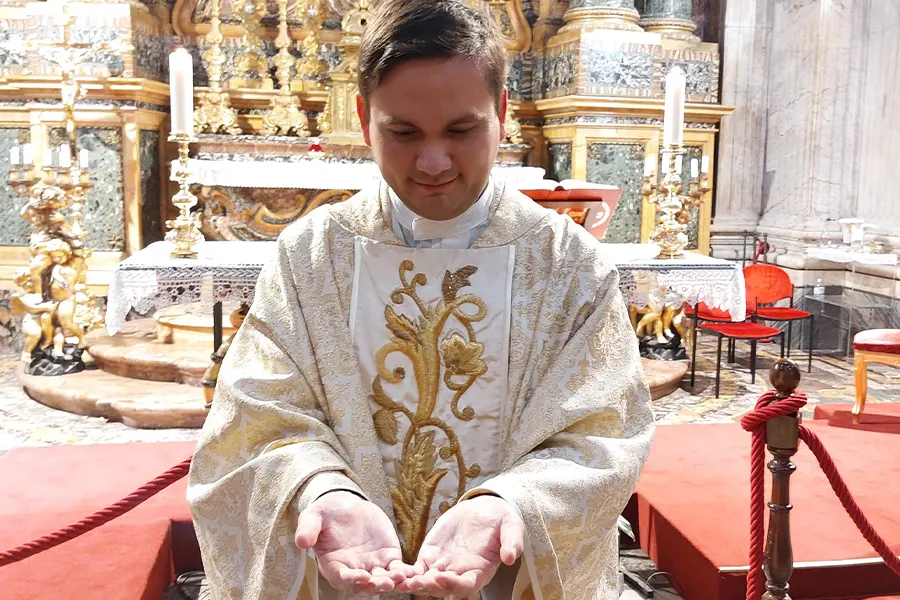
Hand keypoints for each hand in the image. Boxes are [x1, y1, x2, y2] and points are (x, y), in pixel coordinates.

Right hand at [295, 490, 413, 595]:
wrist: (345, 505)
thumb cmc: (326, 513)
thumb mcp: (313, 516)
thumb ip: (308, 529)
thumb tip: (301, 542)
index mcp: (334, 565)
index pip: (342, 578)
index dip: (352, 579)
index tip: (362, 576)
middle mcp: (353, 570)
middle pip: (365, 584)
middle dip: (376, 585)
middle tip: (387, 583)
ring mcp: (372, 565)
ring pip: (383, 579)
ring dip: (393, 582)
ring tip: (403, 578)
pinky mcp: (388, 557)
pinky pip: (397, 569)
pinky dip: (405, 573)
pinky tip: (414, 572)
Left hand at [398, 495, 524, 597]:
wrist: (484, 511)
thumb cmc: (501, 522)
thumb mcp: (511, 527)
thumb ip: (512, 542)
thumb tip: (510, 557)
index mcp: (480, 571)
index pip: (466, 585)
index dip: (453, 584)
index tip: (440, 577)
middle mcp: (460, 573)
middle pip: (442, 587)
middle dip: (428, 586)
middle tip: (414, 583)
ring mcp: (443, 566)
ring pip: (426, 580)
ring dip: (413, 583)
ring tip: (398, 580)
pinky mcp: (430, 556)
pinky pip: (417, 568)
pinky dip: (406, 572)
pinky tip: (394, 571)